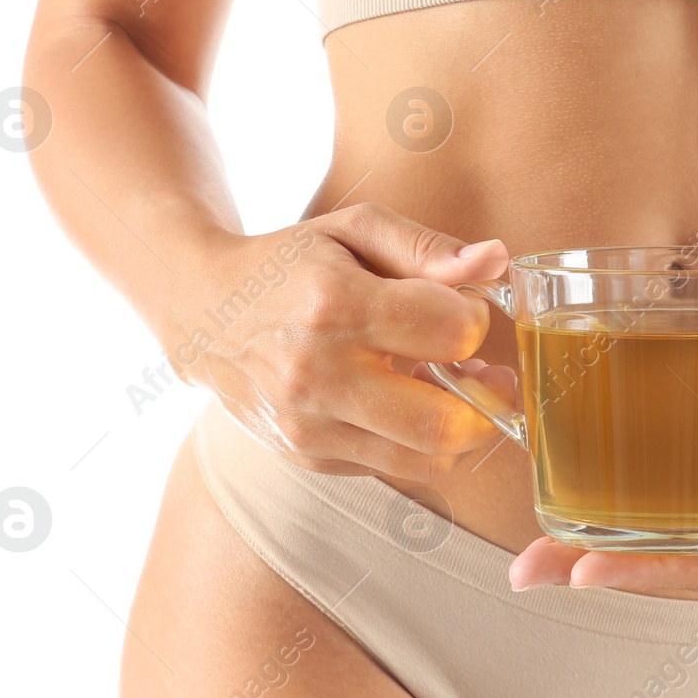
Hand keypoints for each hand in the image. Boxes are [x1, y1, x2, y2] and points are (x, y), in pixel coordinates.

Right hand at [161, 202, 516, 479]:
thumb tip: (496, 262)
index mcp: (335, 304)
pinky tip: (400, 400)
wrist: (200, 309)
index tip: (462, 309)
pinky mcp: (307, 457)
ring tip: (448, 389)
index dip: (474, 320)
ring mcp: (309, 426)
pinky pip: (394, 467)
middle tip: (485, 373)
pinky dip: (413, 440)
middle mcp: (318, 375)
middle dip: (486, 399)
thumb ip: (428, 246)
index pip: (451, 333)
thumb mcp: (354, 230)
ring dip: (457, 429)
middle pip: (445, 424)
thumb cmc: (291, 263)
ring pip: (426, 460)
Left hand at [507, 415, 697, 601]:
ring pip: (672, 551)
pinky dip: (639, 513)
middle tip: (524, 571)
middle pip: (672, 574)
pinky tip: (593, 496)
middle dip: (598, 572)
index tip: (583, 573)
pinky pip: (690, 518)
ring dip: (604, 550)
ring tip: (533, 554)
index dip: (647, 575)